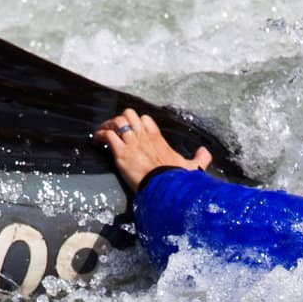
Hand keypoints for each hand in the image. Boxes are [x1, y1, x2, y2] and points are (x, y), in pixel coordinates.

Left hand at [94, 107, 211, 191]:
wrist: (166, 186)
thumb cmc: (177, 178)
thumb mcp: (192, 166)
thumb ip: (200, 158)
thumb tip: (206, 152)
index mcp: (157, 138)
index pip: (145, 119)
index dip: (136, 122)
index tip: (131, 131)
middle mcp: (143, 137)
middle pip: (128, 115)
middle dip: (119, 120)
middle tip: (114, 130)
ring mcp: (131, 143)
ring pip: (116, 122)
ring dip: (106, 127)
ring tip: (101, 135)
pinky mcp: (121, 153)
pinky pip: (107, 136)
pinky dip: (100, 137)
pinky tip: (96, 142)